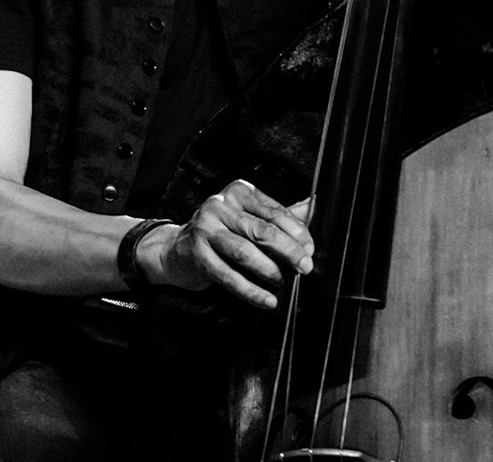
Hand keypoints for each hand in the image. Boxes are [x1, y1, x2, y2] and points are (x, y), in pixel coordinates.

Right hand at [145, 181, 313, 308]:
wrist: (176, 249)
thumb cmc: (221, 232)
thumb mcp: (249, 216)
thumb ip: (281, 214)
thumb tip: (316, 205)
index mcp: (238, 192)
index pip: (274, 211)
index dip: (297, 232)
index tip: (310, 249)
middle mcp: (220, 205)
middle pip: (262, 230)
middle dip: (289, 251)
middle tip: (305, 267)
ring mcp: (205, 229)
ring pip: (245, 252)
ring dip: (270, 271)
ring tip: (283, 282)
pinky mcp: (197, 255)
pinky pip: (230, 276)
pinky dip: (252, 291)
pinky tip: (267, 300)